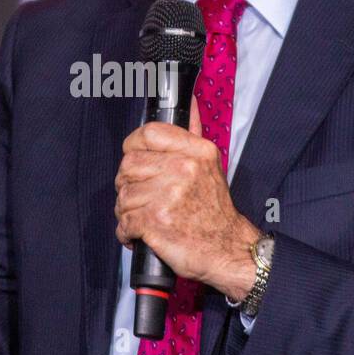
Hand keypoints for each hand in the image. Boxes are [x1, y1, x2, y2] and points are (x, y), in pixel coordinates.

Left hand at [114, 103, 260, 300]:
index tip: (134, 158)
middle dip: (128, 184)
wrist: (229, 250)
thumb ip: (193, 137)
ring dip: (127, 211)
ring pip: (124, 195)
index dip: (133, 145)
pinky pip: (124, 221)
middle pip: (129, 164)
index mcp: (196, 152)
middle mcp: (183, 169)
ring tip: (144, 218)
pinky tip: (140, 234)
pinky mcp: (156, 222)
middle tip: (141, 197)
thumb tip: (191, 104)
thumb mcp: (212, 166)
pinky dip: (127, 232)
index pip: (148, 133)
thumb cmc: (216, 212)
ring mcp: (168, 196)